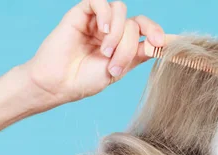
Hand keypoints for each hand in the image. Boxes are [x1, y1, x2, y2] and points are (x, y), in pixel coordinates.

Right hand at [21, 0, 164, 105]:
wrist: (57, 84)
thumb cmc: (82, 81)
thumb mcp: (117, 71)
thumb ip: (137, 55)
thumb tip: (160, 44)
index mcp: (120, 44)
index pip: (144, 29)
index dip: (156, 31)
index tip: (160, 44)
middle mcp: (110, 30)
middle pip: (134, 23)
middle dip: (129, 45)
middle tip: (115, 65)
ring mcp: (96, 21)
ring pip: (120, 11)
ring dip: (118, 33)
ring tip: (104, 52)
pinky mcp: (80, 14)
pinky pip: (99, 2)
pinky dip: (105, 14)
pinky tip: (102, 31)